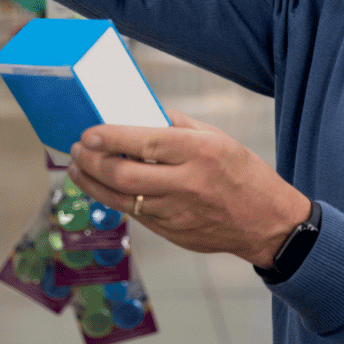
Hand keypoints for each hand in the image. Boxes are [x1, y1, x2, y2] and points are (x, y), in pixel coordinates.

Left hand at [67, 108, 311, 268]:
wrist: (267, 222)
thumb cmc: (243, 174)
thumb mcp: (217, 138)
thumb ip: (177, 124)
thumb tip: (140, 111)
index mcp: (200, 152)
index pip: (145, 142)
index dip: (110, 138)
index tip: (87, 133)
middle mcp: (187, 184)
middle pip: (124, 176)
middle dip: (91, 162)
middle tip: (77, 150)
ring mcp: (177, 213)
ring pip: (122, 200)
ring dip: (92, 183)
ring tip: (78, 168)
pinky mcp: (172, 233)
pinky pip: (135, 215)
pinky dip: (114, 198)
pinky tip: (103, 186)